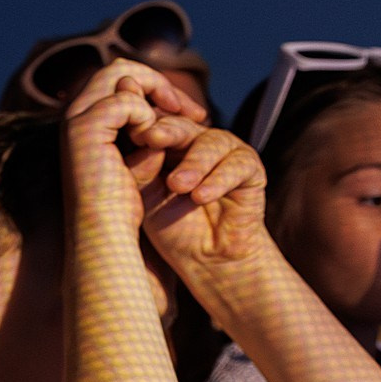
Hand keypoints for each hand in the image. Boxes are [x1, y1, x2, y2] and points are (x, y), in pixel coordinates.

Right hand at [59, 59, 207, 232]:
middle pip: (120, 68)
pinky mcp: (86, 128)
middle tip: (192, 112)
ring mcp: (76, 118)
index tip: (187, 114)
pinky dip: (148, 117)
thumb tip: (164, 113)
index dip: (154, 88)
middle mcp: (74, 114)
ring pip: (123, 74)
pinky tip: (156, 143)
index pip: (119, 79)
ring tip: (185, 120)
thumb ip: (146, 133)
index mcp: (84, 121)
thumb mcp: (138, 161)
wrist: (103, 234)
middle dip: (160, 83)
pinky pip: (127, 101)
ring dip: (158, 94)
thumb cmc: (120, 208)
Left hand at [137, 127, 270, 273]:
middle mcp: (197, 140)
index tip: (129, 128)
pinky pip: (237, 165)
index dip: (146, 122)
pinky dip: (218, 181)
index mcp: (168, 143)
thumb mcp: (146, 196)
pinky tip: (201, 197)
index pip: (156, 121)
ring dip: (193, 164)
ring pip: (211, 143)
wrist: (206, 260)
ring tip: (178, 186)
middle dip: (167, 131)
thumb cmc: (171, 227)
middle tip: (152, 138)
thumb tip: (143, 136)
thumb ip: (141, 166)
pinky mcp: (250, 169)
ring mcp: (225, 152)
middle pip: (182, 125)